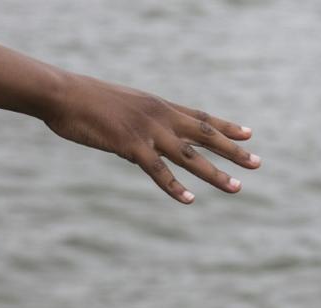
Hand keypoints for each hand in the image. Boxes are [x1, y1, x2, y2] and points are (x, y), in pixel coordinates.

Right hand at [44, 73, 259, 203]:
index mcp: (158, 105)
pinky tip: (189, 200)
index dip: (226, 127)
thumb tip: (142, 149)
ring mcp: (148, 130)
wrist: (63, 94)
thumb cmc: (86, 101)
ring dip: (215, 173)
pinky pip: (158, 170)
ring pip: (190, 156)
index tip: (249, 134)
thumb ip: (137, 127)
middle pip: (206, 135)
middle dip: (234, 151)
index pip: (201, 117)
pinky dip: (174, 187)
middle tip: (257, 163)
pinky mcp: (131, 145)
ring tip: (237, 187)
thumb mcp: (120, 110)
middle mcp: (160, 116)